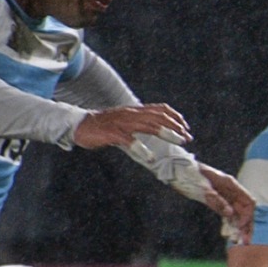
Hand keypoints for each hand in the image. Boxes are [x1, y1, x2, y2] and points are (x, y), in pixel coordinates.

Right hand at [73, 103, 190, 150]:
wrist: (79, 125)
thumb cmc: (104, 126)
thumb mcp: (125, 121)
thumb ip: (140, 123)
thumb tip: (157, 128)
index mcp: (134, 110)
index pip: (160, 109)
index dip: (175, 116)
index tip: (186, 127)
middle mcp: (131, 113)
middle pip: (158, 117)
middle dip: (176, 127)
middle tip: (187, 138)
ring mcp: (122, 123)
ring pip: (148, 125)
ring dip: (166, 133)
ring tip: (179, 142)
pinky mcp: (113, 133)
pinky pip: (129, 141)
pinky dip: (141, 149)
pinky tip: (150, 158)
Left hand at [196, 164, 254, 237]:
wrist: (177, 169)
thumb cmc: (190, 175)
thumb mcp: (202, 188)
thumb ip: (216, 200)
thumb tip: (230, 213)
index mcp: (230, 185)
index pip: (248, 202)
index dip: (248, 216)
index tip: (240, 227)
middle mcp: (230, 191)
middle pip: (245, 211)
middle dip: (246, 226)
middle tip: (245, 242)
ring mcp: (224, 197)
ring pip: (237, 215)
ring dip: (239, 228)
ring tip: (238, 241)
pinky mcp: (216, 202)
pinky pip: (227, 215)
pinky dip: (229, 225)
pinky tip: (228, 234)